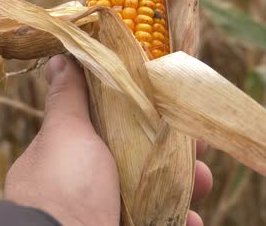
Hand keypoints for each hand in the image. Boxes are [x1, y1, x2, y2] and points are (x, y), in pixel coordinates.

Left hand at [5, 55, 211, 225]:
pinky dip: (179, 222)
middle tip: (202, 152)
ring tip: (204, 186)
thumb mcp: (66, 133)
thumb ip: (69, 97)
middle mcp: (88, 186)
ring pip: (154, 195)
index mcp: (72, 156)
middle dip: (175, 156)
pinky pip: (160, 222)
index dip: (148, 118)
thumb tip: (61, 56)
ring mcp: (106, 213)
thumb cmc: (63, 189)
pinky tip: (192, 222)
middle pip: (141, 163)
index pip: (116, 129)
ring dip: (185, 189)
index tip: (177, 114)